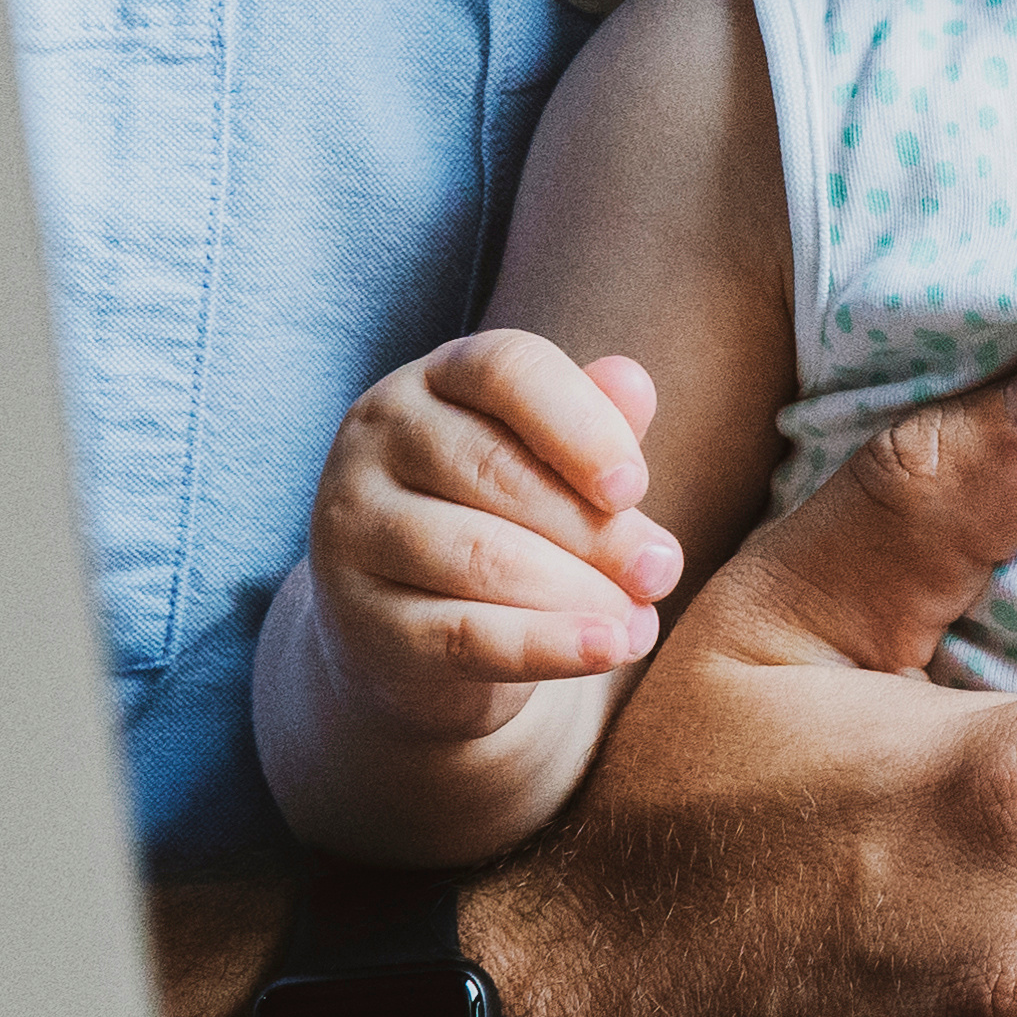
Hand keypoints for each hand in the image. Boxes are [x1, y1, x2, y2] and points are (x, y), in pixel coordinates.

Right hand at [312, 333, 685, 741]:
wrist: (417, 629)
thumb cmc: (505, 518)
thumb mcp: (551, 462)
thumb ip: (593, 422)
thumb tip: (633, 382)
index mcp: (435, 379)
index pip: (506, 368)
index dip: (581, 423)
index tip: (636, 487)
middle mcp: (380, 437)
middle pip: (495, 470)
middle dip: (596, 529)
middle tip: (661, 572)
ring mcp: (354, 527)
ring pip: (480, 555)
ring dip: (580, 593)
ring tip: (641, 622)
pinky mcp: (359, 619)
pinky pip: (462, 634)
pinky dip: (546, 644)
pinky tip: (606, 649)